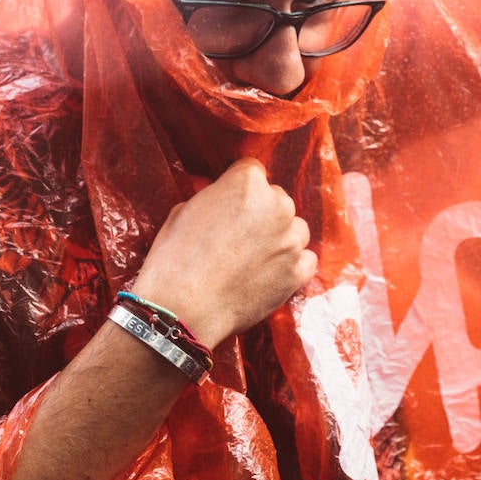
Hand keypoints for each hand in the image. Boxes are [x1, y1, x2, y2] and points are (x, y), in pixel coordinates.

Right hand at [132, 158, 316, 346]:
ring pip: (295, 229)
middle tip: (239, 237)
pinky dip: (292, 265)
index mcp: (247, 182)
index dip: (239, 189)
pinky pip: (305, 260)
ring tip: (253, 259)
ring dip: (280, 238)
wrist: (182, 309)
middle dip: (262, 213)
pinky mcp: (298, 271)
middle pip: (277, 199)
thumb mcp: (184, 211)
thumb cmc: (174, 258)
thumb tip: (222, 201)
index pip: (253, 171)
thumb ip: (214, 198)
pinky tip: (270, 275)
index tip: (231, 204)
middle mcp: (276, 204)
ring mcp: (290, 239)